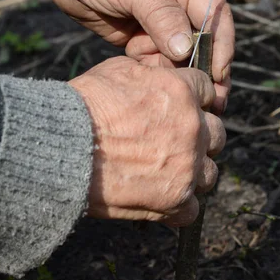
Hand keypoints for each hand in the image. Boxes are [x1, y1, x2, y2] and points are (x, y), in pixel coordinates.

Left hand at [10, 0, 233, 113]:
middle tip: (210, 100)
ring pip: (180, 57)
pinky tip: (141, 72)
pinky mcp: (140, 39)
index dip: (222, 44)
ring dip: (175, 73)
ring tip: (164, 83)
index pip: (216, 15)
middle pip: (203, 42)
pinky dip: (153, 72)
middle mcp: (177, 5)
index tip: (219, 72)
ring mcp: (158, 25)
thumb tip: (186, 51)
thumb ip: (162, 16)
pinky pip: (156, 63)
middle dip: (205, 69)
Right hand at [70, 57, 225, 225]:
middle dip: (199, 136)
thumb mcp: (118, 71)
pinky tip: (161, 197)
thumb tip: (162, 78)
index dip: (195, 99)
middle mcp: (192, 128)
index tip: (183, 108)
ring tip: (168, 172)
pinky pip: (193, 208)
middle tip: (175, 141)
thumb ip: (152, 75)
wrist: (62, 148)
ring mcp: (187, 167)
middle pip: (217, 133)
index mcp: (181, 93)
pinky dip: (179, 205)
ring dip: (193, 171)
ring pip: (210, 172)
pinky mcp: (175, 200)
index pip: (207, 91)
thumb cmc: (84, 106)